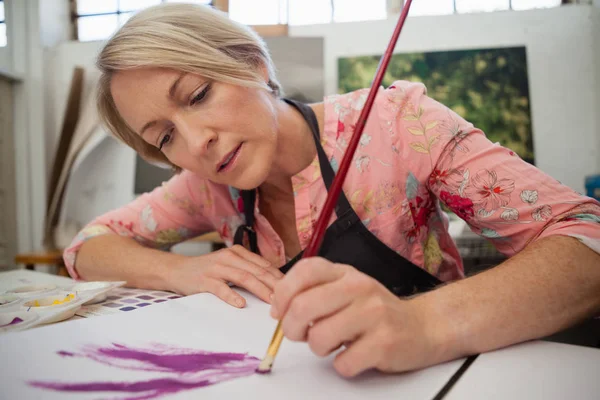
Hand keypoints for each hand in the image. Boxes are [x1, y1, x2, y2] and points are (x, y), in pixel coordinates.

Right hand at [169, 245, 283, 307]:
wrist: (177, 270)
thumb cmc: (208, 271)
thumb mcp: (230, 265)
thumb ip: (248, 270)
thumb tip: (274, 284)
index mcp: (238, 253)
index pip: (265, 265)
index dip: (280, 278)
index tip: (293, 289)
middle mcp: (229, 257)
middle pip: (258, 271)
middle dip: (275, 285)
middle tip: (289, 298)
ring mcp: (217, 268)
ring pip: (244, 278)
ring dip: (260, 290)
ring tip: (272, 302)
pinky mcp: (205, 280)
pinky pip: (221, 288)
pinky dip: (232, 296)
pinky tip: (241, 304)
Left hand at [270, 257, 443, 376]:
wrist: (422, 328)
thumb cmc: (374, 311)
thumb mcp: (345, 290)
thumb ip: (313, 291)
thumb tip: (278, 308)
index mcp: (345, 272)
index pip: (304, 271)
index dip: (283, 294)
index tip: (281, 311)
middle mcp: (359, 287)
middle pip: (303, 307)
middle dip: (292, 328)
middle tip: (301, 335)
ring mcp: (373, 314)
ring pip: (319, 338)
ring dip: (319, 349)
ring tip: (334, 343)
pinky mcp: (384, 343)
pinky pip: (342, 363)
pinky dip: (343, 366)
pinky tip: (355, 355)